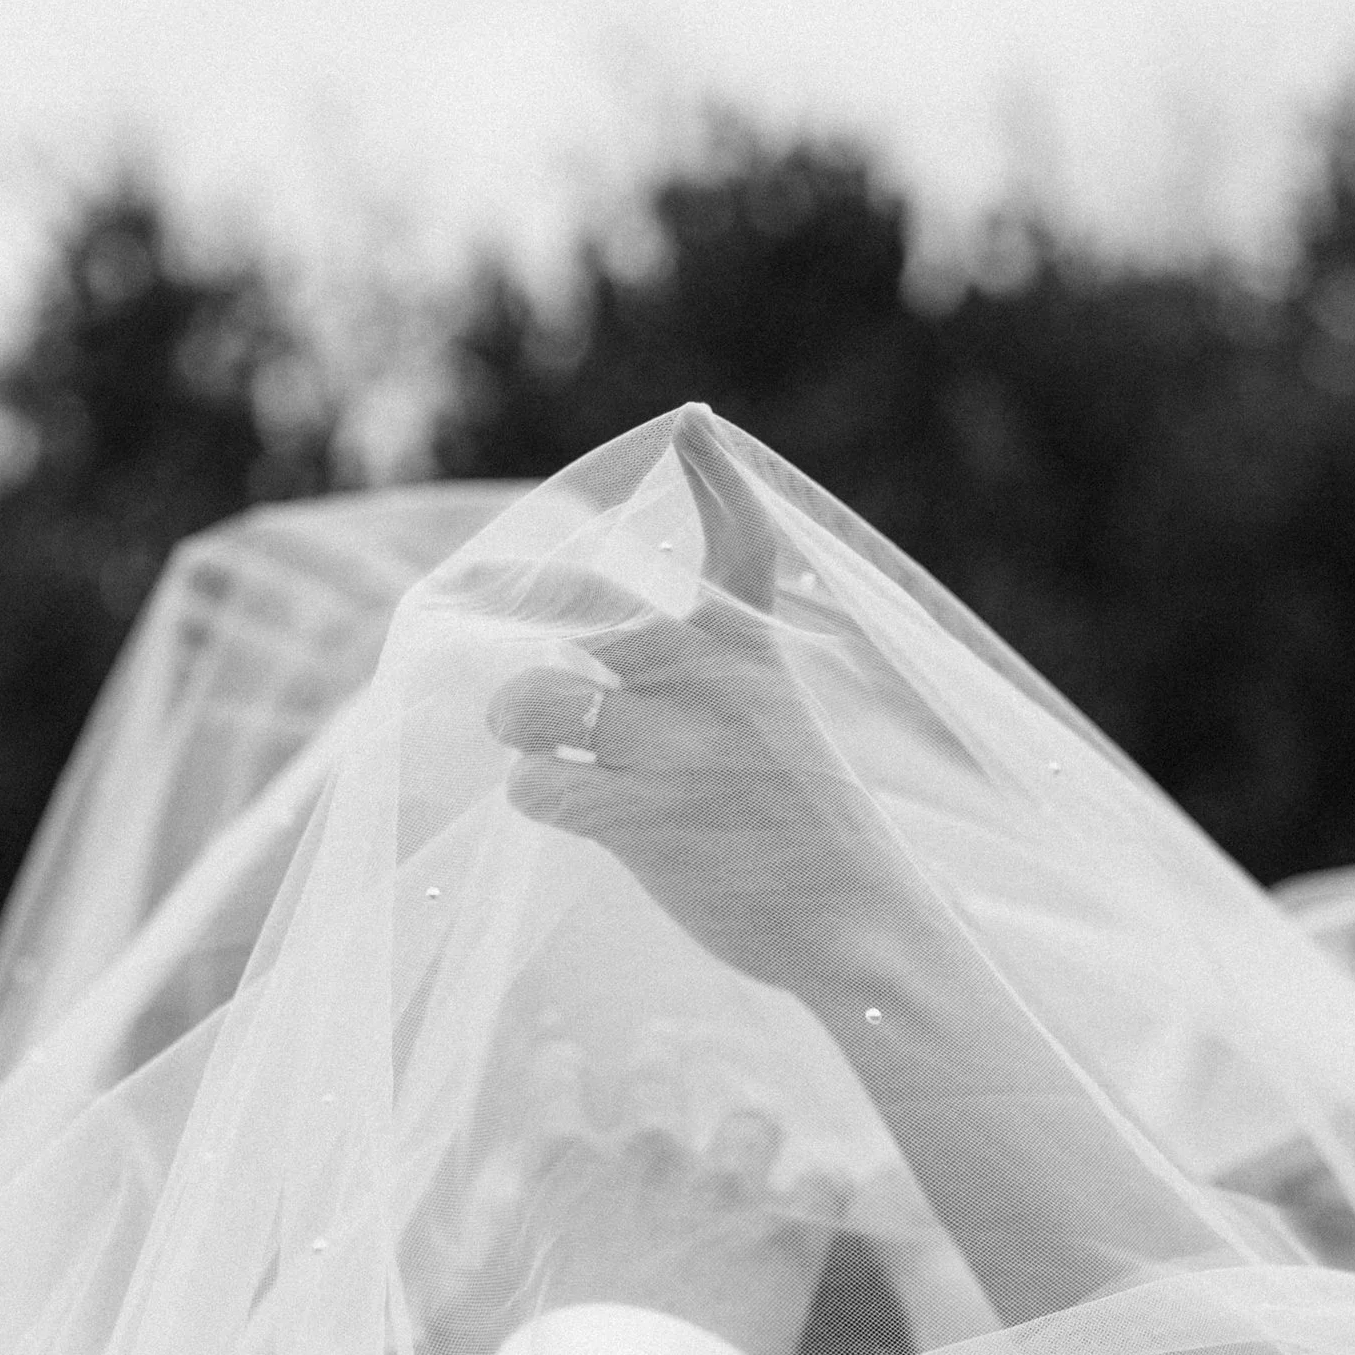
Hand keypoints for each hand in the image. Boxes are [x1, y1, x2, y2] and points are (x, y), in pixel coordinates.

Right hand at [417, 1032, 846, 1354]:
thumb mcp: (460, 1314)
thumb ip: (456, 1263)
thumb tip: (458, 1242)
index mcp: (561, 1163)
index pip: (553, 1082)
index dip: (558, 1061)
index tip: (563, 1046)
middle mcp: (645, 1153)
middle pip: (658, 1076)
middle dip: (659, 1057)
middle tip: (662, 1046)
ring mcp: (723, 1186)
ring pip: (751, 1121)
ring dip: (749, 1124)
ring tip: (754, 1126)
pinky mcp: (787, 1229)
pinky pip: (823, 1183)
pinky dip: (825, 1185)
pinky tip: (827, 1187)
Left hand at [485, 414, 939, 1010]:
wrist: (859, 926)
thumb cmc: (805, 828)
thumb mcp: (783, 716)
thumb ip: (717, 656)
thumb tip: (608, 633)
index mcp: (751, 645)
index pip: (738, 535)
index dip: (713, 475)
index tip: (693, 428)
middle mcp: (712, 678)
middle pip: (576, 606)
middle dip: (510, 612)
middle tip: (494, 637)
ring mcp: (676, 746)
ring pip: (532, 700)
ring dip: (516, 723)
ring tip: (531, 742)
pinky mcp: (644, 819)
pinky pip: (537, 785)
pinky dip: (534, 796)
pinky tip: (561, 807)